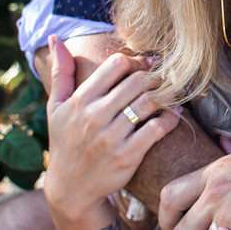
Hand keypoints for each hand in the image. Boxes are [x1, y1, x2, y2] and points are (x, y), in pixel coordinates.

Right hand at [44, 35, 180, 220]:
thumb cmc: (65, 143)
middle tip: (167, 77)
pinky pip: (157, 129)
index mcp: (80, 100)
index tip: (146, 66)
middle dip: (156, 76)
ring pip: (149, 102)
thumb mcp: (56, 108)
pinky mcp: (127, 156)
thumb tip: (56, 40)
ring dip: (167, 94)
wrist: (70, 189)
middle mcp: (94, 116)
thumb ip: (60, 73)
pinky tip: (173, 115)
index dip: (136, 61)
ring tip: (174, 93)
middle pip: (137, 81)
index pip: (116, 64)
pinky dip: (171, 119)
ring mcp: (111, 137)